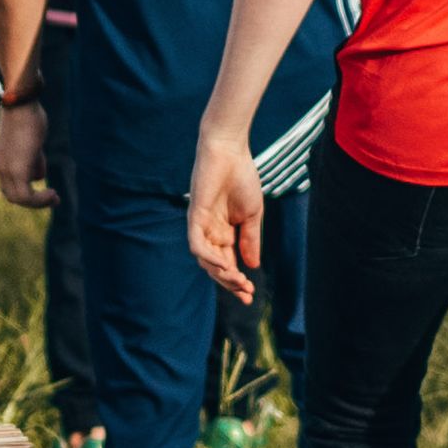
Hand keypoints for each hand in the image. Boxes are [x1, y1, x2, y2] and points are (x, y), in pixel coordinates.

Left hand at [0, 95, 45, 204]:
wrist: (21, 104)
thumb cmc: (28, 117)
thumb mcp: (31, 142)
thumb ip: (32, 158)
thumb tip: (38, 175)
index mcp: (1, 160)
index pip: (10, 186)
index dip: (27, 193)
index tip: (45, 191)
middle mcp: (0, 167)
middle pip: (12, 196)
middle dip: (33, 201)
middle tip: (52, 197)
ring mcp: (6, 170)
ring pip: (19, 198)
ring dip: (38, 202)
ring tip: (54, 197)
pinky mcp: (17, 170)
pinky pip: (26, 196)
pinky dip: (40, 200)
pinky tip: (52, 195)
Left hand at [184, 135, 262, 298]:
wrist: (232, 152)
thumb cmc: (242, 178)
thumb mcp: (252, 215)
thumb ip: (250, 240)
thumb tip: (253, 266)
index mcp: (224, 232)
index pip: (228, 263)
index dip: (237, 281)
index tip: (250, 295)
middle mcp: (210, 232)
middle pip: (216, 266)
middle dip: (230, 283)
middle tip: (246, 293)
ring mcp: (201, 226)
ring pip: (205, 260)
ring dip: (221, 274)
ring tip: (238, 281)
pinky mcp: (194, 217)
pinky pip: (197, 245)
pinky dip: (209, 258)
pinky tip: (225, 266)